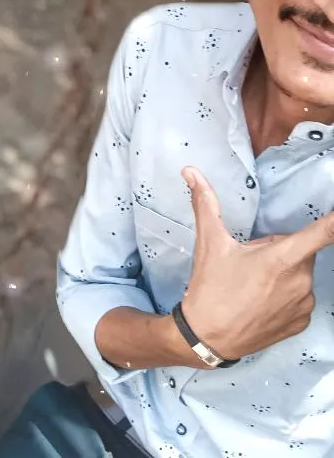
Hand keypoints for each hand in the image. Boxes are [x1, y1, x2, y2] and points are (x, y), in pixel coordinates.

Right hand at [181, 166, 333, 360]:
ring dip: (284, 273)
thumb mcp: (209, 242)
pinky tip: (262, 301)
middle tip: (251, 261)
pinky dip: (286, 295)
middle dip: (280, 250)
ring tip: (254, 285)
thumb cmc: (210, 289)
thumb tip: (191, 170)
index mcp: (283, 258)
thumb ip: (205, 202)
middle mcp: (300, 281)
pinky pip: (300, 297)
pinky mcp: (302, 322)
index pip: (323, 233)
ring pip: (300, 274)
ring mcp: (303, 304)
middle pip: (300, 251)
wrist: (206, 339)